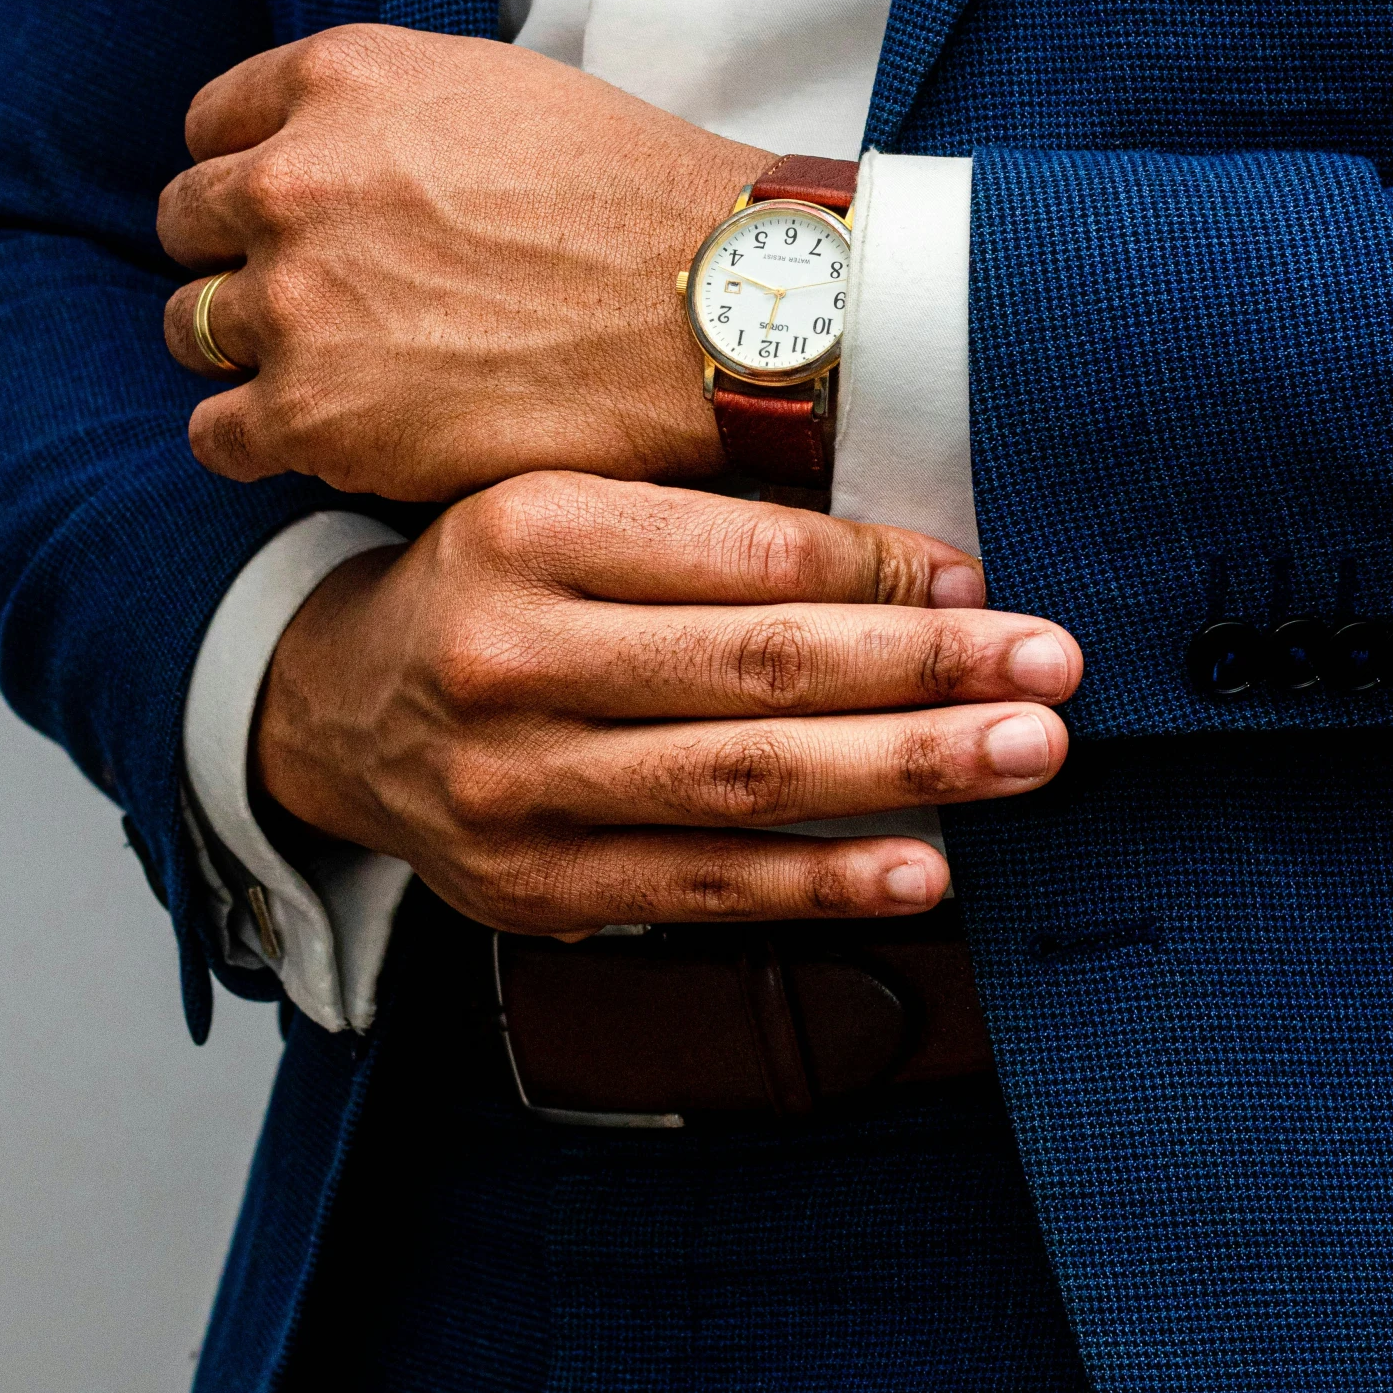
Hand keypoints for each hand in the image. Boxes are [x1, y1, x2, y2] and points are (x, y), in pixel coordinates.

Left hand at [158, 24, 764, 498]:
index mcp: (341, 79)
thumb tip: (328, 146)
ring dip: (247, 349)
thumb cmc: (633, 201)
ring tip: (329, 371)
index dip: (252, 176)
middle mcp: (293, 178)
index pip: (215, 127)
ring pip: (191, 327)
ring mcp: (293, 300)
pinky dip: (254, 437)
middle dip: (239, 259)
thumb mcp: (495, 89)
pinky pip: (216, 432)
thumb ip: (383, 110)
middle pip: (190, 223)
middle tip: (310, 300)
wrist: (713, 311)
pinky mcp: (311, 413)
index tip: (290, 219)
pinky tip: (316, 436)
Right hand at [254, 474, 1081, 933]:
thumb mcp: (557, 508)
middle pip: (753, 668)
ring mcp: (513, 785)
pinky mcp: (529, 885)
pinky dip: (821, 880)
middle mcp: (509, 658)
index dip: (875, 571)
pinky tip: (925, 865)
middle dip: (923, 670)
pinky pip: (700, 885)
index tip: (981, 580)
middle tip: (1052, 664)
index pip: (734, 554)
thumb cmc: (487, 585)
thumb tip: (908, 561)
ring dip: (904, 771)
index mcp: (524, 531)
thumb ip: (698, 525)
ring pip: (741, 782)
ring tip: (1027, 755)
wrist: (340, 708)